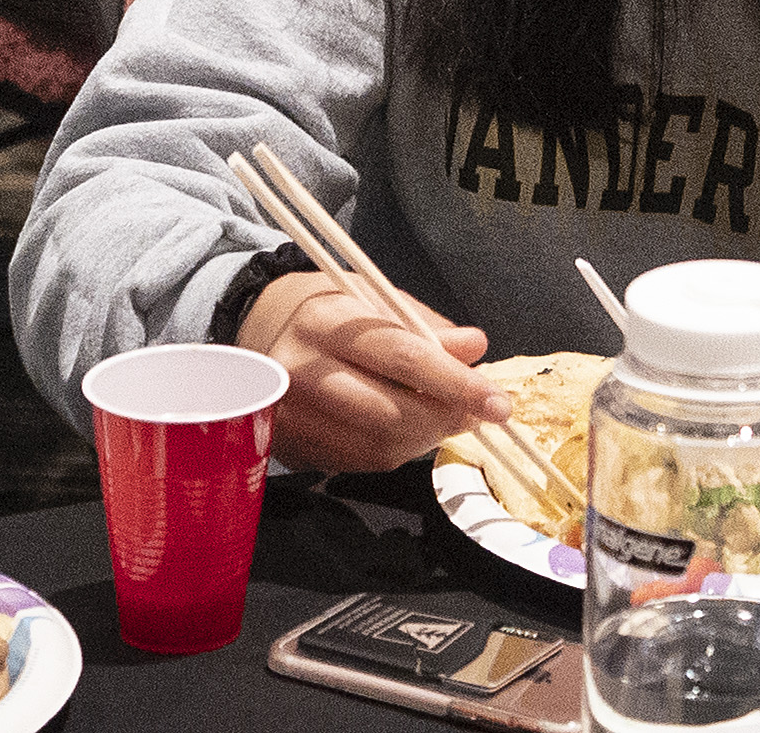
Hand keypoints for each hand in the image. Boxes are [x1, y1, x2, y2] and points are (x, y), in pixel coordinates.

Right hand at [242, 270, 507, 474]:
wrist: (261, 330)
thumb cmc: (331, 309)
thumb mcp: (377, 297)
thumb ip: (428, 326)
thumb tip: (476, 349)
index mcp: (324, 321)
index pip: (402, 358)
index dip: (455, 383)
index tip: (498, 401)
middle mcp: (300, 371)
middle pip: (390, 415)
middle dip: (445, 420)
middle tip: (477, 413)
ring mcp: (291, 417)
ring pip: (378, 448)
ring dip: (425, 438)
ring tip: (446, 416)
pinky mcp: (292, 448)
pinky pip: (360, 462)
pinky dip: (397, 450)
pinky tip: (410, 428)